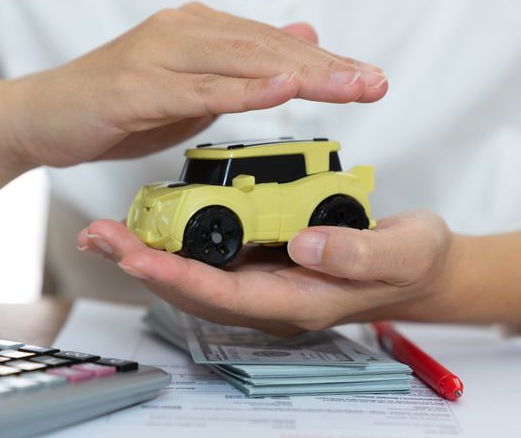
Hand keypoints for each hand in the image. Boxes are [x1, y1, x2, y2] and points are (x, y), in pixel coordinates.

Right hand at [0, 2, 387, 168]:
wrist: (42, 116)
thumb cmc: (116, 105)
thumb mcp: (190, 87)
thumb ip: (241, 70)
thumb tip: (297, 49)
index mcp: (198, 32)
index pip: (273, 46)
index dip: (325, 63)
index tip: (370, 78)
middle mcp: (183, 31)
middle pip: (268, 48)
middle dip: (328, 67)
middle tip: (377, 81)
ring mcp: (159, 56)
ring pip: (243, 62)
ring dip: (301, 74)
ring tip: (350, 85)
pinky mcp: (138, 86)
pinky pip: (200, 88)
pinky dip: (244, 89)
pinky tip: (283, 90)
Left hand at [77, 210, 457, 336]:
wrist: (419, 265)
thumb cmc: (413, 262)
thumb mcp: (402, 252)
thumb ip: (357, 252)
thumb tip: (302, 243)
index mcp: (301, 300)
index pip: (228, 294)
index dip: (180, 276)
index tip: (138, 256)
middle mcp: (274, 296)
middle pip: (197, 289)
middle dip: (145, 265)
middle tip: (101, 237)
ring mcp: (267, 280)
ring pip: (197, 275)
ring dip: (151, 254)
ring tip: (107, 230)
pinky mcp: (266, 259)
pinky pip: (213, 255)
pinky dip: (177, 240)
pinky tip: (154, 221)